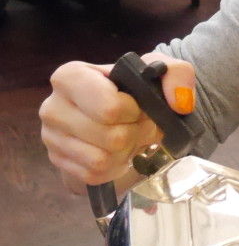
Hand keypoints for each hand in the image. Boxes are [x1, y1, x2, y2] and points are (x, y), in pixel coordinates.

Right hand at [40, 55, 195, 191]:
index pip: (109, 107)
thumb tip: (179, 103)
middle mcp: (52, 107)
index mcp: (70, 77)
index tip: (138, 107)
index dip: (133, 111)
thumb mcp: (159, 71)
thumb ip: (177, 74)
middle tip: (140, 124)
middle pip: (111, 137)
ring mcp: (52, 137)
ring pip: (103, 159)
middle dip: (136, 132)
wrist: (119, 116)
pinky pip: (96, 174)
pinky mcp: (59, 162)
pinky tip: (119, 151)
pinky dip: (116, 166)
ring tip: (131, 136)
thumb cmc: (133, 91)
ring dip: (127, 151)